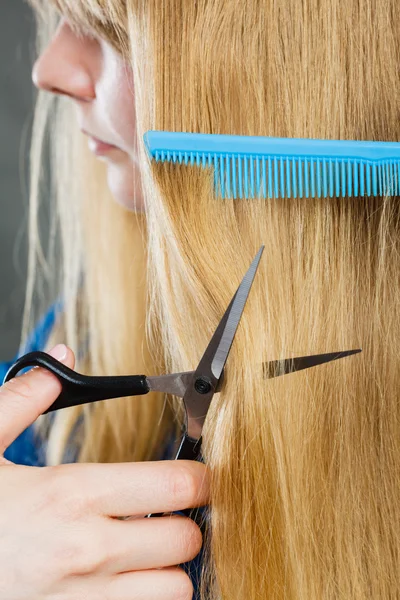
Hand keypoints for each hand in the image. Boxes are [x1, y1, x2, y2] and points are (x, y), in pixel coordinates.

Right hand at [0, 344, 209, 599]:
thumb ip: (23, 400)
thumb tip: (59, 359)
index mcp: (72, 494)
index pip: (176, 484)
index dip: (200, 475)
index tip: (198, 473)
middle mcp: (88, 551)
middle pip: (187, 538)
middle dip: (186, 520)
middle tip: (168, 510)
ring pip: (176, 587)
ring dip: (170, 566)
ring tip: (148, 549)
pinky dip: (147, 596)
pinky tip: (126, 578)